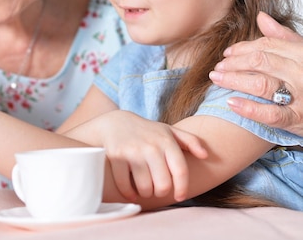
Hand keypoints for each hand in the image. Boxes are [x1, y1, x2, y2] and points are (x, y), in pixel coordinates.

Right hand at [63, 110, 207, 201]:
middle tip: (158, 190)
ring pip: (145, 188)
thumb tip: (206, 155)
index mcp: (166, 141)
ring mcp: (132, 152)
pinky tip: (131, 192)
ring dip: (146, 194)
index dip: (182, 188)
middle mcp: (150, 146)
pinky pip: (125, 185)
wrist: (114, 123)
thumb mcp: (168, 131)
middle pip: (163, 184)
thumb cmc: (147, 131)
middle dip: (161, 192)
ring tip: (145, 190)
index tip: (180, 196)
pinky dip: (129, 193)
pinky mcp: (115, 158)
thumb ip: (190, 141)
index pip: (180, 172)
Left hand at [210, 11, 302, 135]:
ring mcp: (300, 97)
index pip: (267, 46)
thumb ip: (283, 37)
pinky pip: (271, 114)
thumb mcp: (302, 54)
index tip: (227, 53)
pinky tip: (231, 102)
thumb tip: (261, 17)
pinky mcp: (297, 119)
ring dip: (234, 80)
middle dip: (234, 63)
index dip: (243, 48)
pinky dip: (249, 108)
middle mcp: (301, 73)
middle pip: (260, 62)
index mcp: (302, 55)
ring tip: (216, 79)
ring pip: (261, 84)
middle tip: (217, 68)